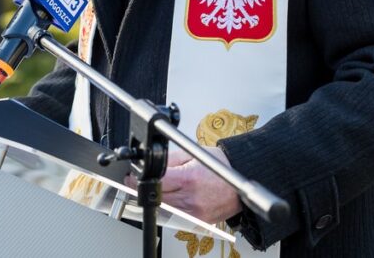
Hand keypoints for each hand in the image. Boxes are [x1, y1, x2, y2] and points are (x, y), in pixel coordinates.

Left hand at [124, 146, 242, 223]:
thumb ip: (169, 160)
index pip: (155, 183)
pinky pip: (177, 217)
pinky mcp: (199, 220)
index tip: (131, 177)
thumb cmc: (220, 164)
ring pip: (164, 210)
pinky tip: (167, 199)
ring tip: (153, 189)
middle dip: (143, 190)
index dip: (138, 180)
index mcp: (189, 179)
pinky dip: (168, 209)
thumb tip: (150, 165)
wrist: (242, 177)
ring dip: (154, 200)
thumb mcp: (191, 153)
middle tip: (136, 183)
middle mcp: (191, 198)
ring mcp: (195, 212)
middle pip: (156, 198)